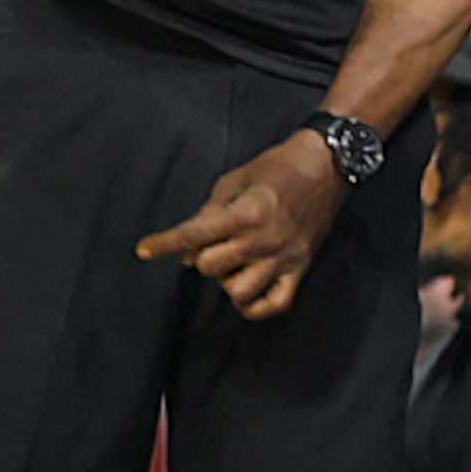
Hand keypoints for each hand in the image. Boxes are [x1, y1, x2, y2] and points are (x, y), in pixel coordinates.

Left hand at [136, 130, 344, 319]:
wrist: (327, 166)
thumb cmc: (277, 166)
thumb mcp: (235, 178)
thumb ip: (210, 210)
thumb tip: (190, 246)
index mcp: (244, 212)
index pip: (194, 235)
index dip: (165, 243)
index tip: (143, 250)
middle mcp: (262, 239)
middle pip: (211, 268)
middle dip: (202, 257)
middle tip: (210, 243)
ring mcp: (283, 257)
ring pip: (238, 292)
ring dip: (227, 281)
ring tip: (232, 265)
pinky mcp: (300, 269)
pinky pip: (274, 304)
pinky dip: (255, 306)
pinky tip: (246, 293)